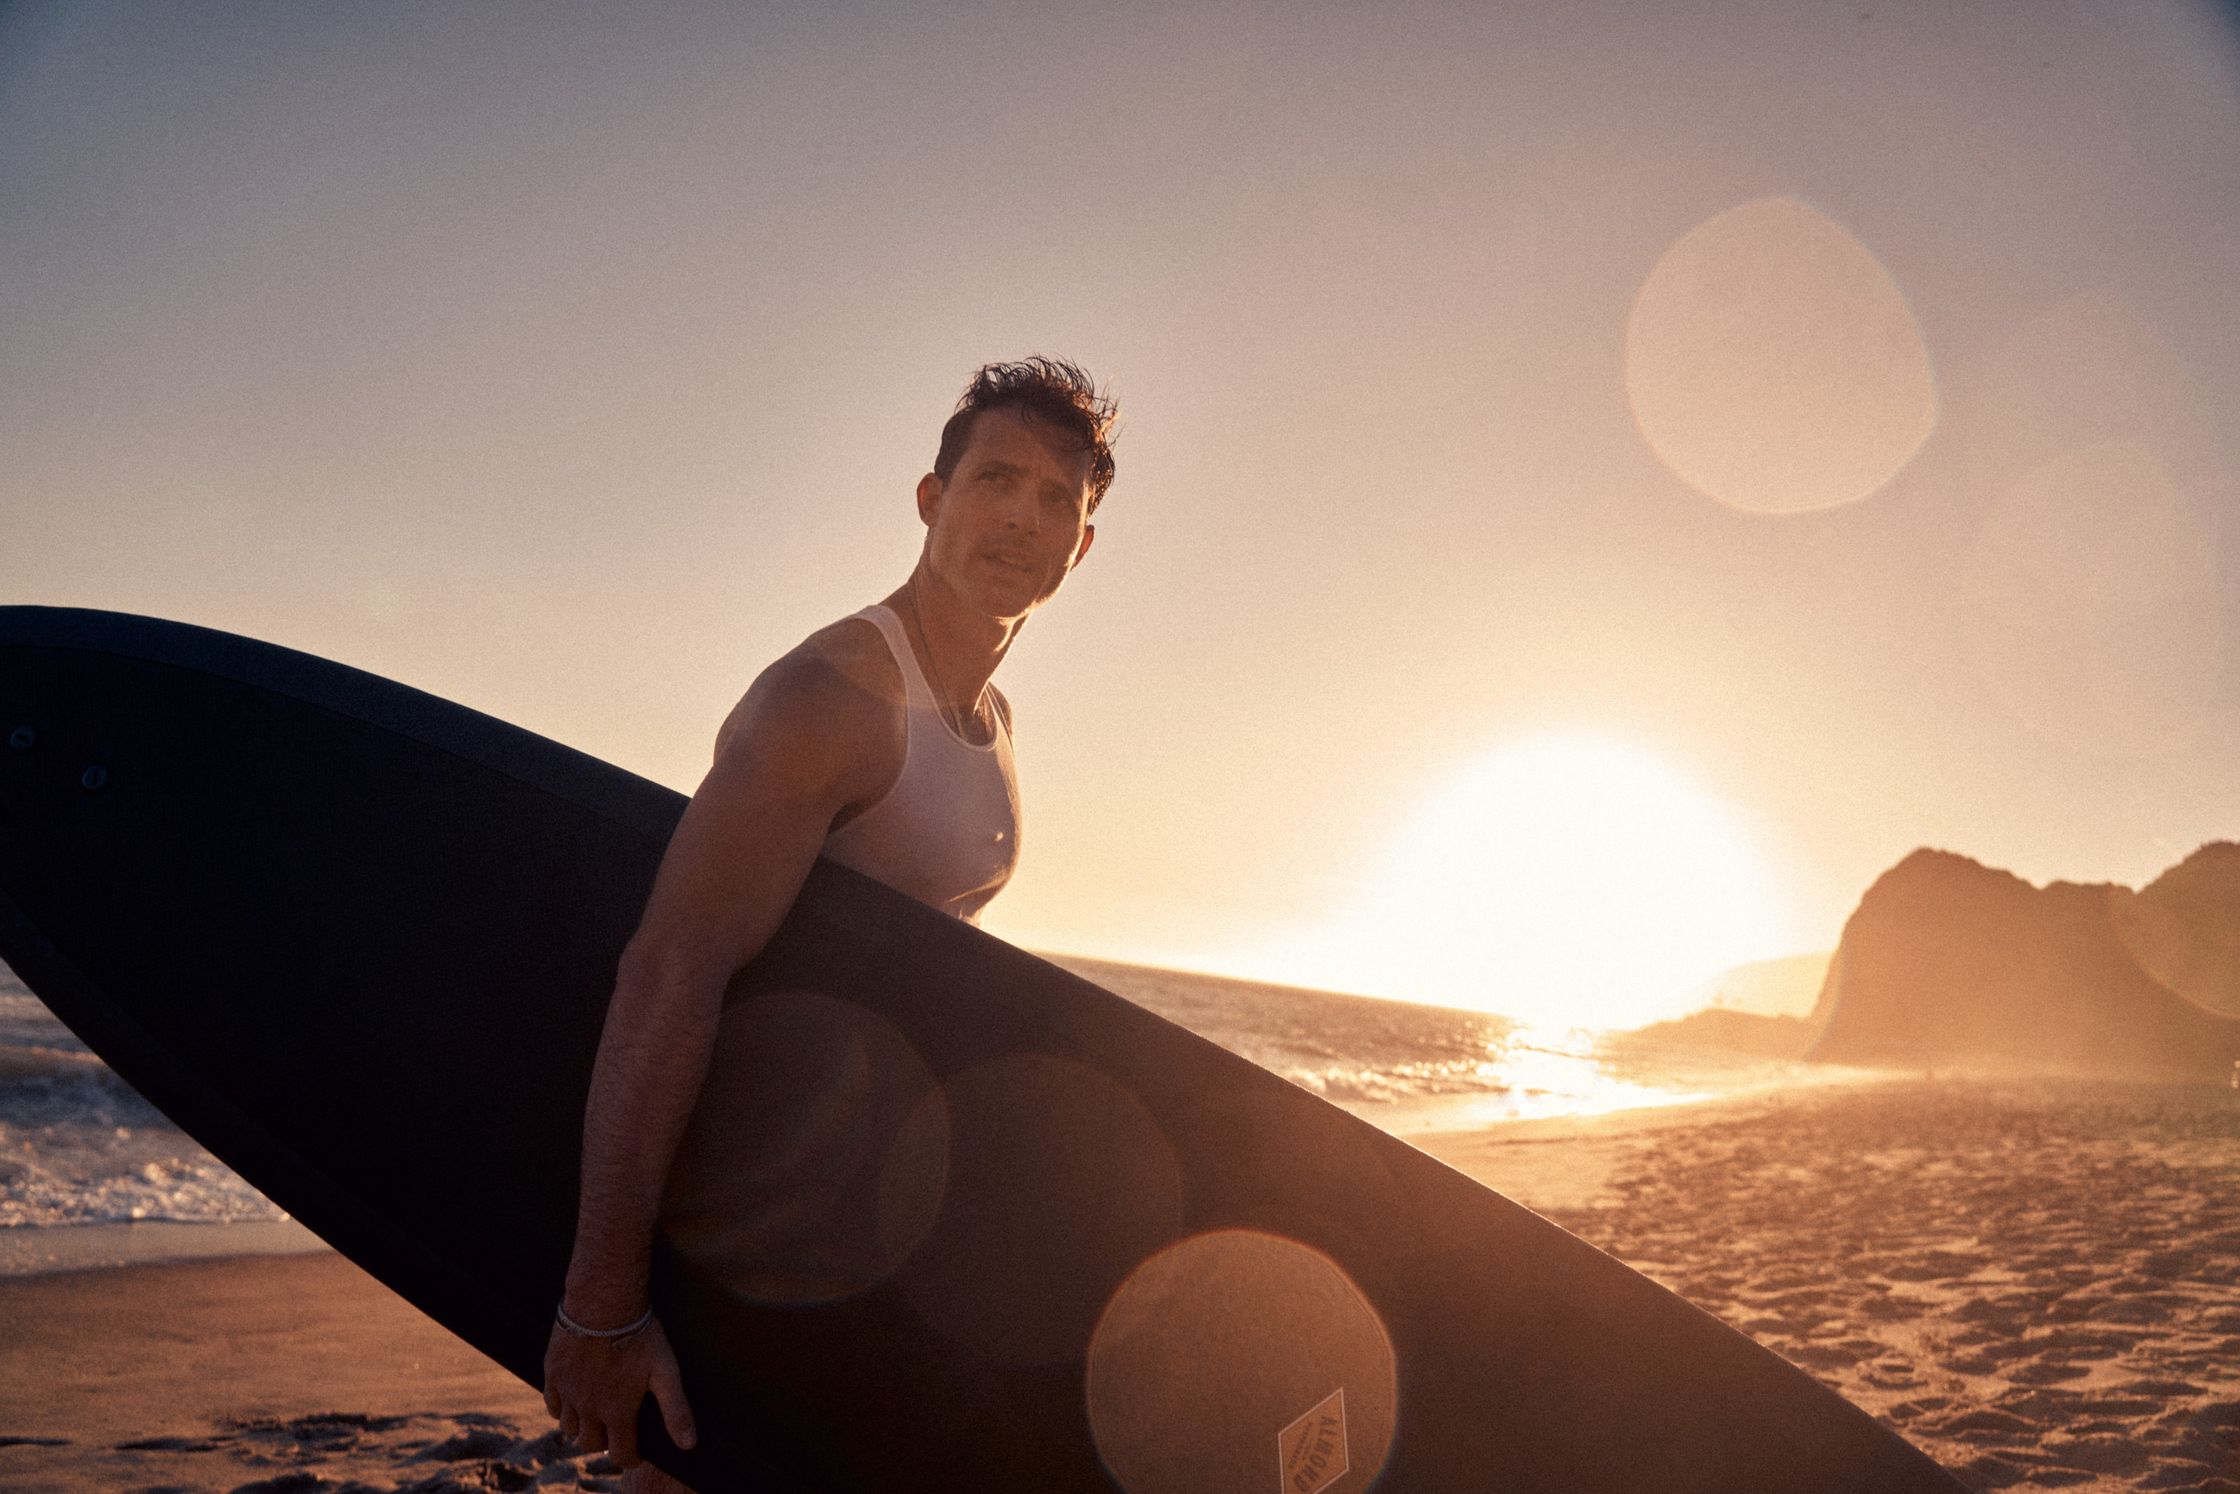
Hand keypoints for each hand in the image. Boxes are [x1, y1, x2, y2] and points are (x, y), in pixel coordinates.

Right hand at [543, 1312, 697, 1468]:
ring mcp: (567, 1391)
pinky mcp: (552, 1373)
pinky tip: (573, 1400)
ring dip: (582, 1427)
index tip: (636, 1453)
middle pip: (591, 1445)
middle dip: (604, 1443)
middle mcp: (588, 1408)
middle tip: (615, 1431)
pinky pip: (552, 1404)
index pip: (621, 1454)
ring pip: (569, 1428)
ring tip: (596, 1415)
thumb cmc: (640, 1335)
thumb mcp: (666, 1371)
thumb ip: (676, 1410)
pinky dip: (561, 1409)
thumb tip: (689, 1445)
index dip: (630, 1458)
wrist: (604, 1302)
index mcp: (617, 1412)